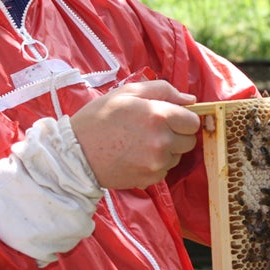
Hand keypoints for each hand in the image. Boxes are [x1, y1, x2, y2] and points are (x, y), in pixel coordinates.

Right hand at [70, 80, 199, 189]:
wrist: (76, 154)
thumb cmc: (99, 118)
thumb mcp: (128, 92)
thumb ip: (163, 90)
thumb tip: (190, 99)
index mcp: (158, 115)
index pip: (193, 121)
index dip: (183, 118)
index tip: (169, 117)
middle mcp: (162, 141)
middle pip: (189, 141)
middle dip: (177, 134)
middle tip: (153, 129)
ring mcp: (157, 163)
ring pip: (177, 156)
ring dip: (167, 150)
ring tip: (141, 143)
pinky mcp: (150, 179)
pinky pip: (164, 169)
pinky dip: (155, 164)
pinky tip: (136, 156)